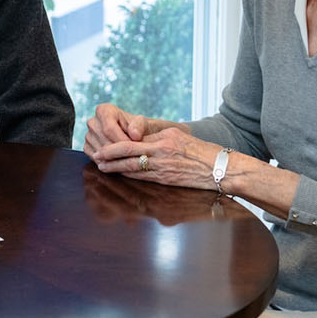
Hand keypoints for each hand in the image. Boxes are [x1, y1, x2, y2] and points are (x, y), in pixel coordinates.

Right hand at [83, 104, 149, 161]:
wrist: (133, 136)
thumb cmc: (138, 128)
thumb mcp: (143, 124)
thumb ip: (140, 126)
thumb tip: (135, 135)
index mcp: (104, 110)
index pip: (109, 129)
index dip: (122, 140)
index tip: (134, 146)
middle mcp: (93, 122)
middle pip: (104, 141)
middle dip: (120, 151)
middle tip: (133, 155)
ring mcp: (88, 135)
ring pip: (100, 152)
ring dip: (115, 158)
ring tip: (129, 157)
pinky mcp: (87, 147)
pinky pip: (96, 159)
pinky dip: (108, 163)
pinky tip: (120, 161)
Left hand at [91, 125, 228, 191]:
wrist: (220, 168)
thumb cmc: (201, 150)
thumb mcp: (179, 136)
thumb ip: (157, 138)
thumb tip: (138, 140)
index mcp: (164, 140)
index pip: (132, 143)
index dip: (114, 147)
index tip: (102, 148)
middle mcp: (162, 154)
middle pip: (129, 156)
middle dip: (110, 158)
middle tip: (96, 159)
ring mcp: (164, 169)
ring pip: (133, 169)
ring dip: (116, 169)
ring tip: (103, 168)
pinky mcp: (167, 181)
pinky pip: (144, 178)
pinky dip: (130, 176)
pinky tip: (122, 175)